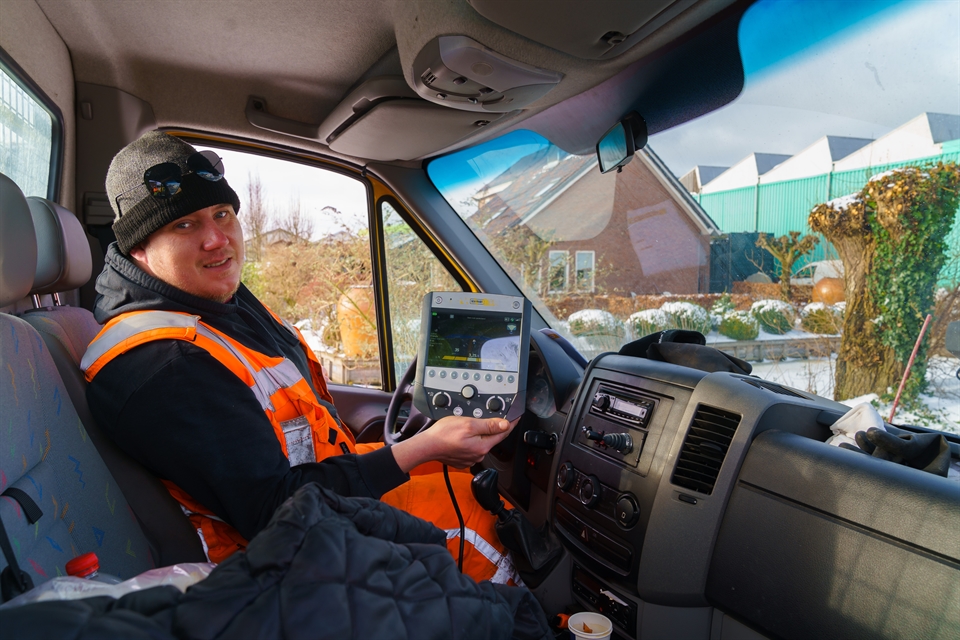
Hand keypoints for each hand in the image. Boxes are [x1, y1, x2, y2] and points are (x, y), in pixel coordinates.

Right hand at [391, 416, 517, 471]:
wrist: (427, 446)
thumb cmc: (444, 435)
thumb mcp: (469, 424)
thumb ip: (489, 425)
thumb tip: (505, 425)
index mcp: (483, 445)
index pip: (503, 433)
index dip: (510, 423)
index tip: (516, 416)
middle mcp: (479, 454)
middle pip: (493, 437)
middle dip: (492, 426)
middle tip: (484, 416)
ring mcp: (471, 457)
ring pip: (482, 442)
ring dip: (479, 433)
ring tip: (468, 425)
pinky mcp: (463, 458)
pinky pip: (472, 447)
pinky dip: (470, 440)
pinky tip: (462, 435)